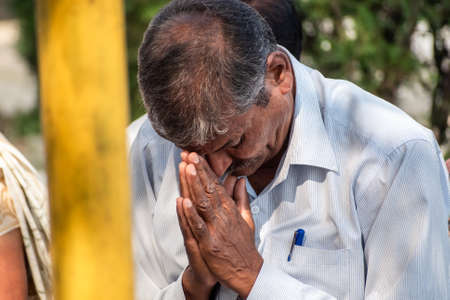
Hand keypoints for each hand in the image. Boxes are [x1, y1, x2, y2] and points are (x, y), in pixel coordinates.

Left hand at [182, 152, 262, 298]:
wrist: (247, 271)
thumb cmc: (244, 245)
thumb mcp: (246, 218)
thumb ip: (241, 197)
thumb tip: (240, 179)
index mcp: (230, 209)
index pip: (216, 185)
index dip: (205, 170)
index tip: (196, 156)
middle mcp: (223, 216)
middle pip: (208, 189)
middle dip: (197, 171)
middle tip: (188, 154)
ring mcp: (216, 229)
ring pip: (203, 203)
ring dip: (193, 185)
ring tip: (186, 168)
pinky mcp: (209, 243)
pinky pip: (198, 226)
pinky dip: (191, 214)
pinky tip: (183, 201)